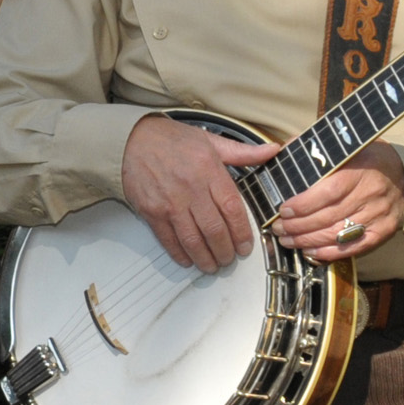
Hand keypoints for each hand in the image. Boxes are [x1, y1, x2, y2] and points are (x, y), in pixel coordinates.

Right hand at [120, 113, 280, 272]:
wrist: (131, 140)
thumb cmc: (171, 140)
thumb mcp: (210, 141)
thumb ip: (243, 152)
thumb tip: (272, 150)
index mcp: (209, 170)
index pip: (232, 209)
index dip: (242, 233)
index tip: (245, 245)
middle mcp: (190, 189)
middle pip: (215, 230)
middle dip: (225, 251)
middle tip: (229, 258)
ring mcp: (169, 202)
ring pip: (193, 240)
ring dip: (205, 258)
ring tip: (212, 265)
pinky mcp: (151, 212)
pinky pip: (169, 240)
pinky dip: (180, 254)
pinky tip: (188, 260)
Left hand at [271, 143, 403, 262]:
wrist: (397, 171)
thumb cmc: (362, 159)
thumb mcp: (341, 148)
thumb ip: (312, 152)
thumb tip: (279, 153)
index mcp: (360, 171)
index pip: (328, 192)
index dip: (303, 204)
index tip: (283, 210)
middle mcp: (371, 194)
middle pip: (329, 217)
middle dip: (299, 226)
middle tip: (279, 228)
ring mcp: (379, 215)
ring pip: (338, 234)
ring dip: (308, 241)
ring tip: (288, 240)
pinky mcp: (383, 230)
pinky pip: (353, 247)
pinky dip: (329, 252)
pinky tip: (310, 250)